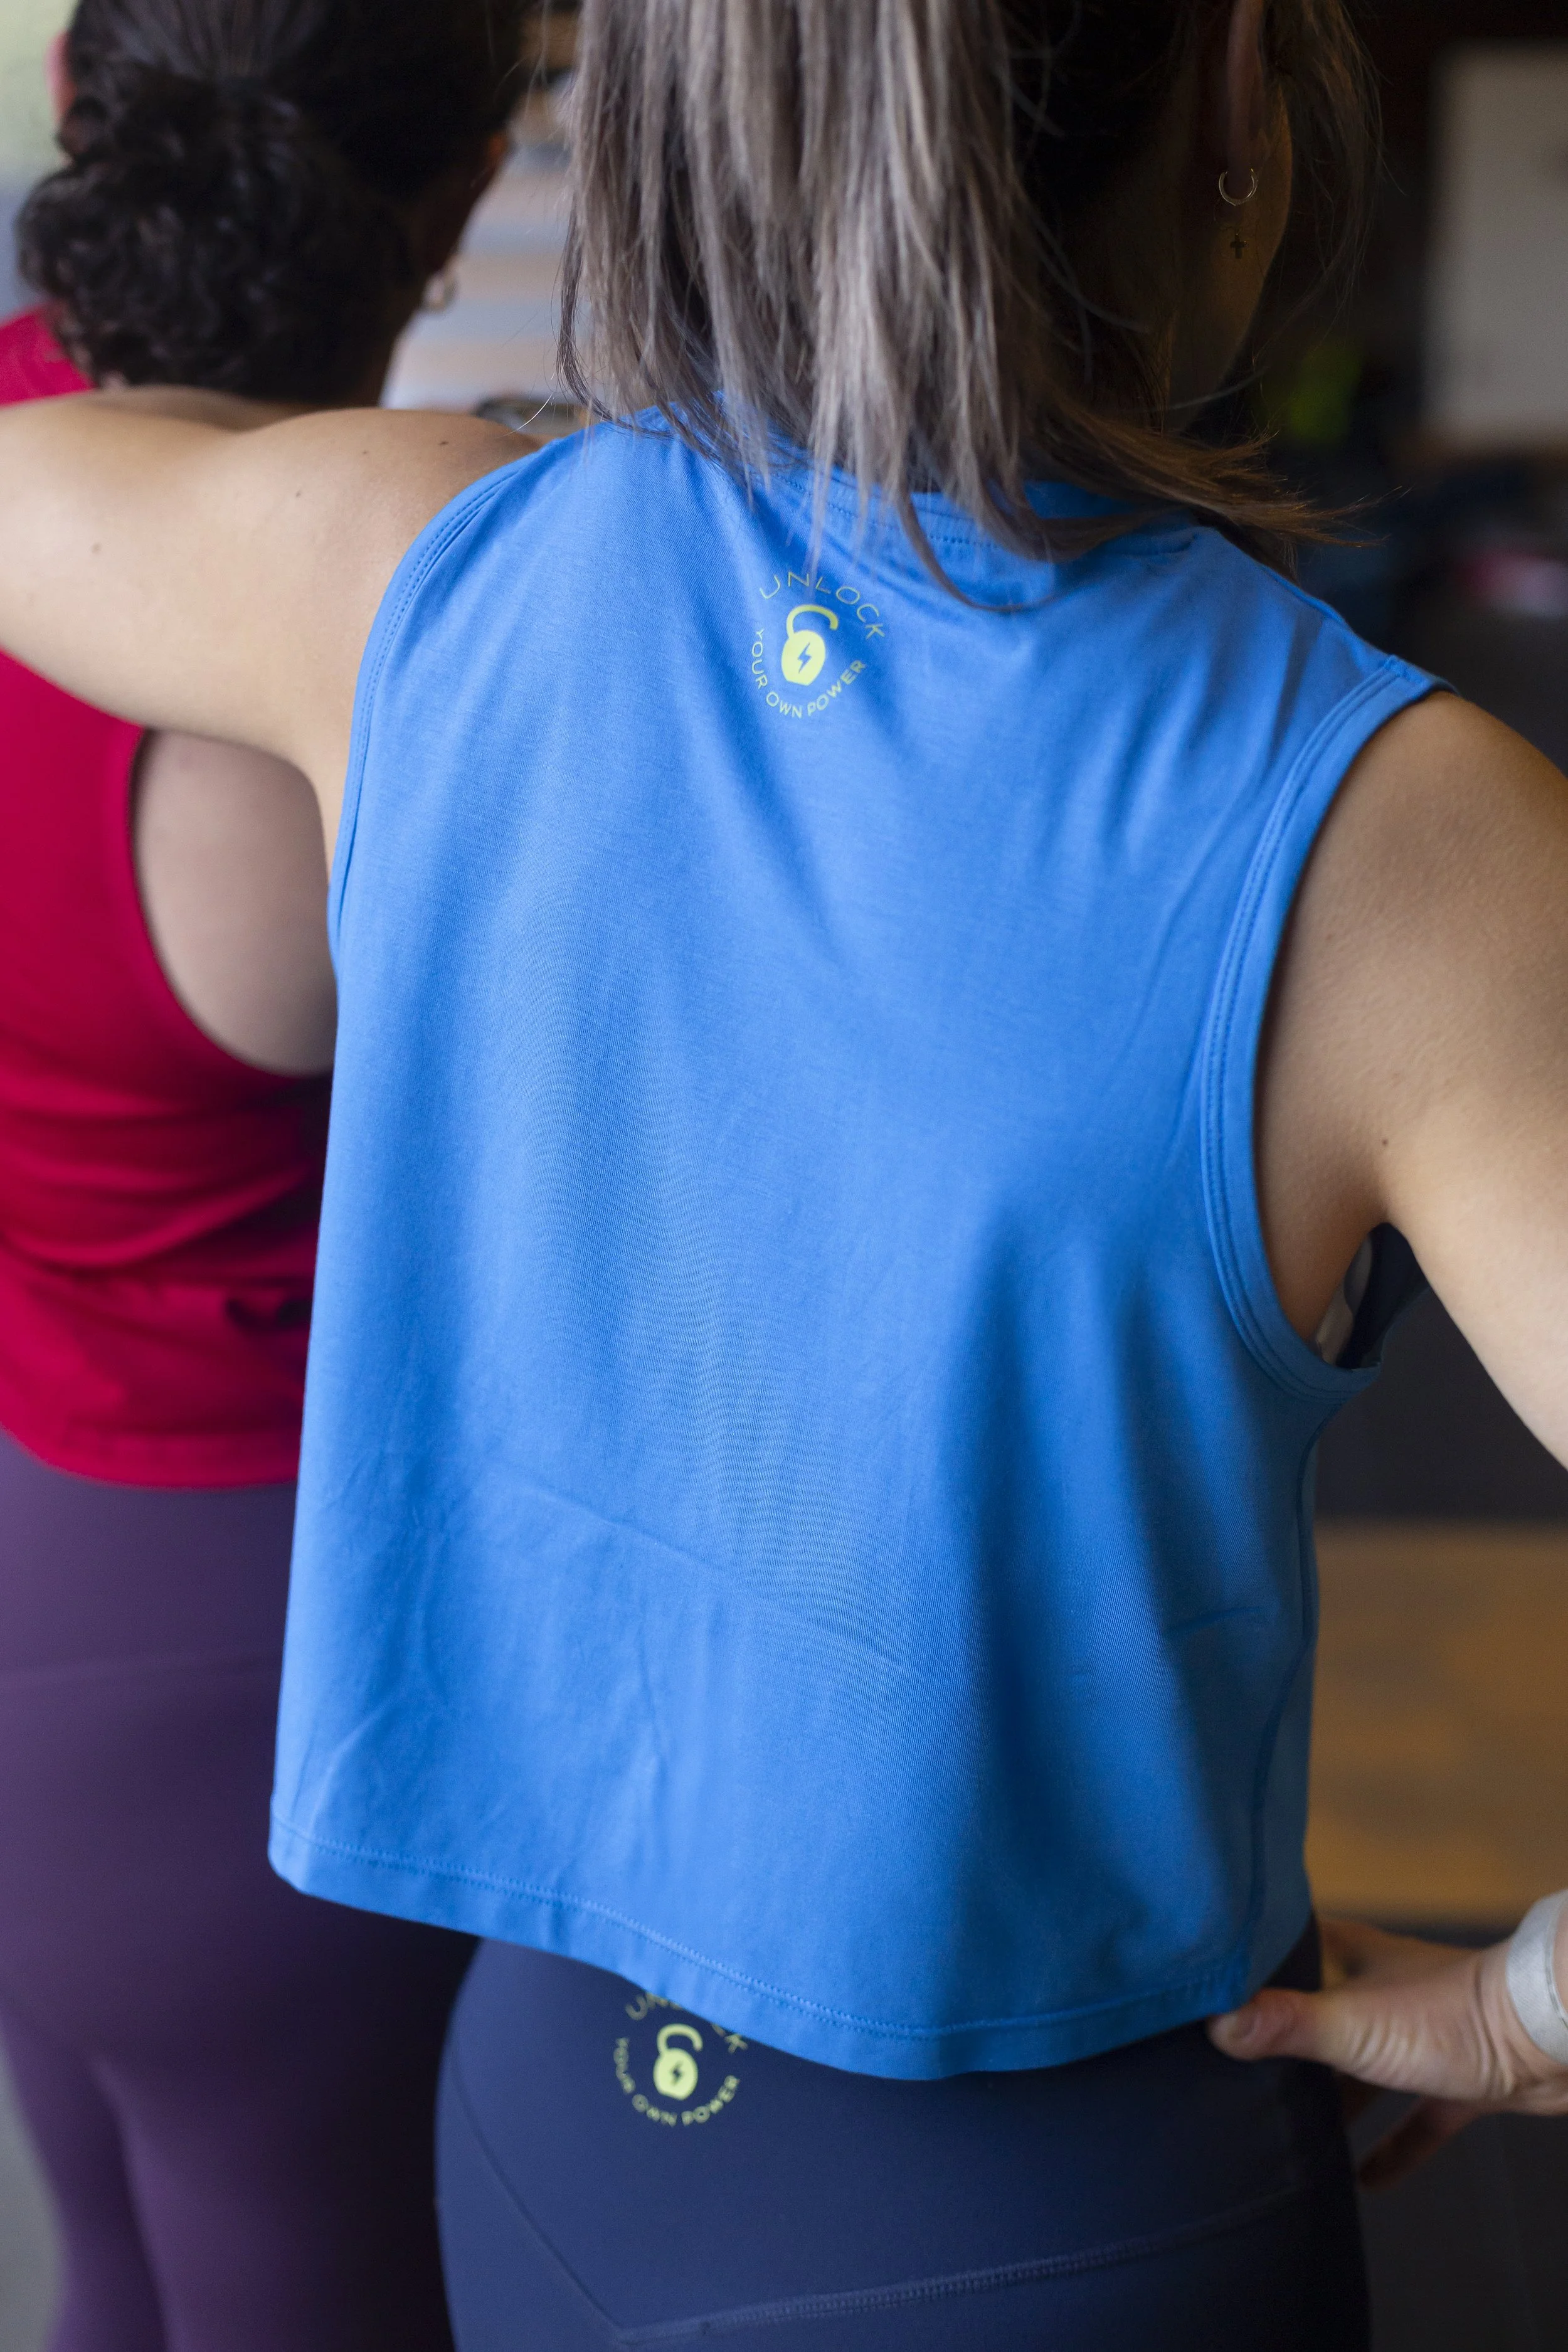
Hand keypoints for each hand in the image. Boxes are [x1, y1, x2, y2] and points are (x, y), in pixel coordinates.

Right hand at [1207, 1914, 1567, 2188]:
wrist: (1547, 2039)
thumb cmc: (1447, 2017)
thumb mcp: (1352, 2023)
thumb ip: (1285, 2023)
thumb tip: (1212, 2023)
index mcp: (1347, 1956)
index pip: (1281, 1951)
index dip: (1242, 1970)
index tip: (1200, 1994)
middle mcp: (1378, 1987)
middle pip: (1316, 2015)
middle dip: (1280, 2046)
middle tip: (1232, 2079)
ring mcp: (1419, 2032)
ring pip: (1362, 2067)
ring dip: (1334, 2100)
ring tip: (1288, 2134)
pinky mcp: (1458, 2076)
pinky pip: (1414, 2114)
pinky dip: (1392, 2145)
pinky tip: (1365, 2180)